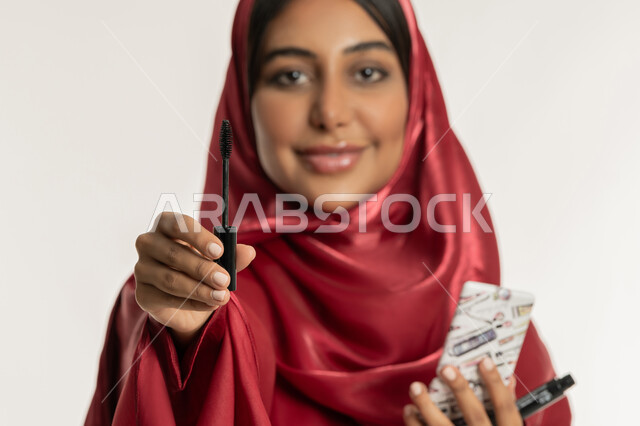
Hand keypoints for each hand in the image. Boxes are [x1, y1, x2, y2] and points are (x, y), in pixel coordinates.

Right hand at [133, 212, 255, 345]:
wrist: (186, 297)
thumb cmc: (200, 265)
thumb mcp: (219, 258)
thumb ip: (232, 254)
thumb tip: (249, 252)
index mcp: (166, 224)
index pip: (177, 224)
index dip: (198, 237)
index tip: (220, 251)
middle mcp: (148, 243)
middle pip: (173, 254)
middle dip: (203, 269)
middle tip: (225, 280)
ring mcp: (142, 269)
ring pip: (170, 280)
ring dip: (200, 290)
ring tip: (222, 296)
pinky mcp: (143, 294)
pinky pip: (168, 299)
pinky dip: (193, 303)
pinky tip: (210, 304)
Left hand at [403, 358, 520, 425]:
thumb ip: (506, 414)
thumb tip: (508, 379)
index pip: (506, 409)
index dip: (496, 385)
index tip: (484, 360)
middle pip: (476, 417)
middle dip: (461, 391)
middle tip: (445, 369)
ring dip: (428, 407)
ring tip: (416, 387)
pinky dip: (416, 425)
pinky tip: (410, 411)